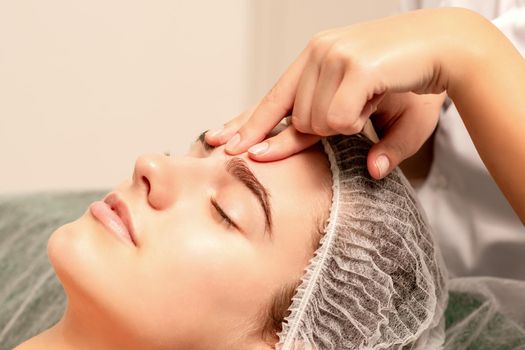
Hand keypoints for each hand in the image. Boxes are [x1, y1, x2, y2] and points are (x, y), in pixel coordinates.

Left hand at [205, 8, 456, 178]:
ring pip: (313, 123)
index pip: (273, 100)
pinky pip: (337, 120)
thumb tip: (372, 171)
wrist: (451, 50)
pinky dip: (357, 121)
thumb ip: (369, 146)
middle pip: (294, 120)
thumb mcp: (385, 120)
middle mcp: (317, 54)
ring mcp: (331, 57)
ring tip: (373, 98)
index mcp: (314, 62)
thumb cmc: (415, 83)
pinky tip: (377, 97)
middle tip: (349, 119)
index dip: (248, 124)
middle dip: (310, 136)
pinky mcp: (351, 65)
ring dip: (345, 125)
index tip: (222, 142)